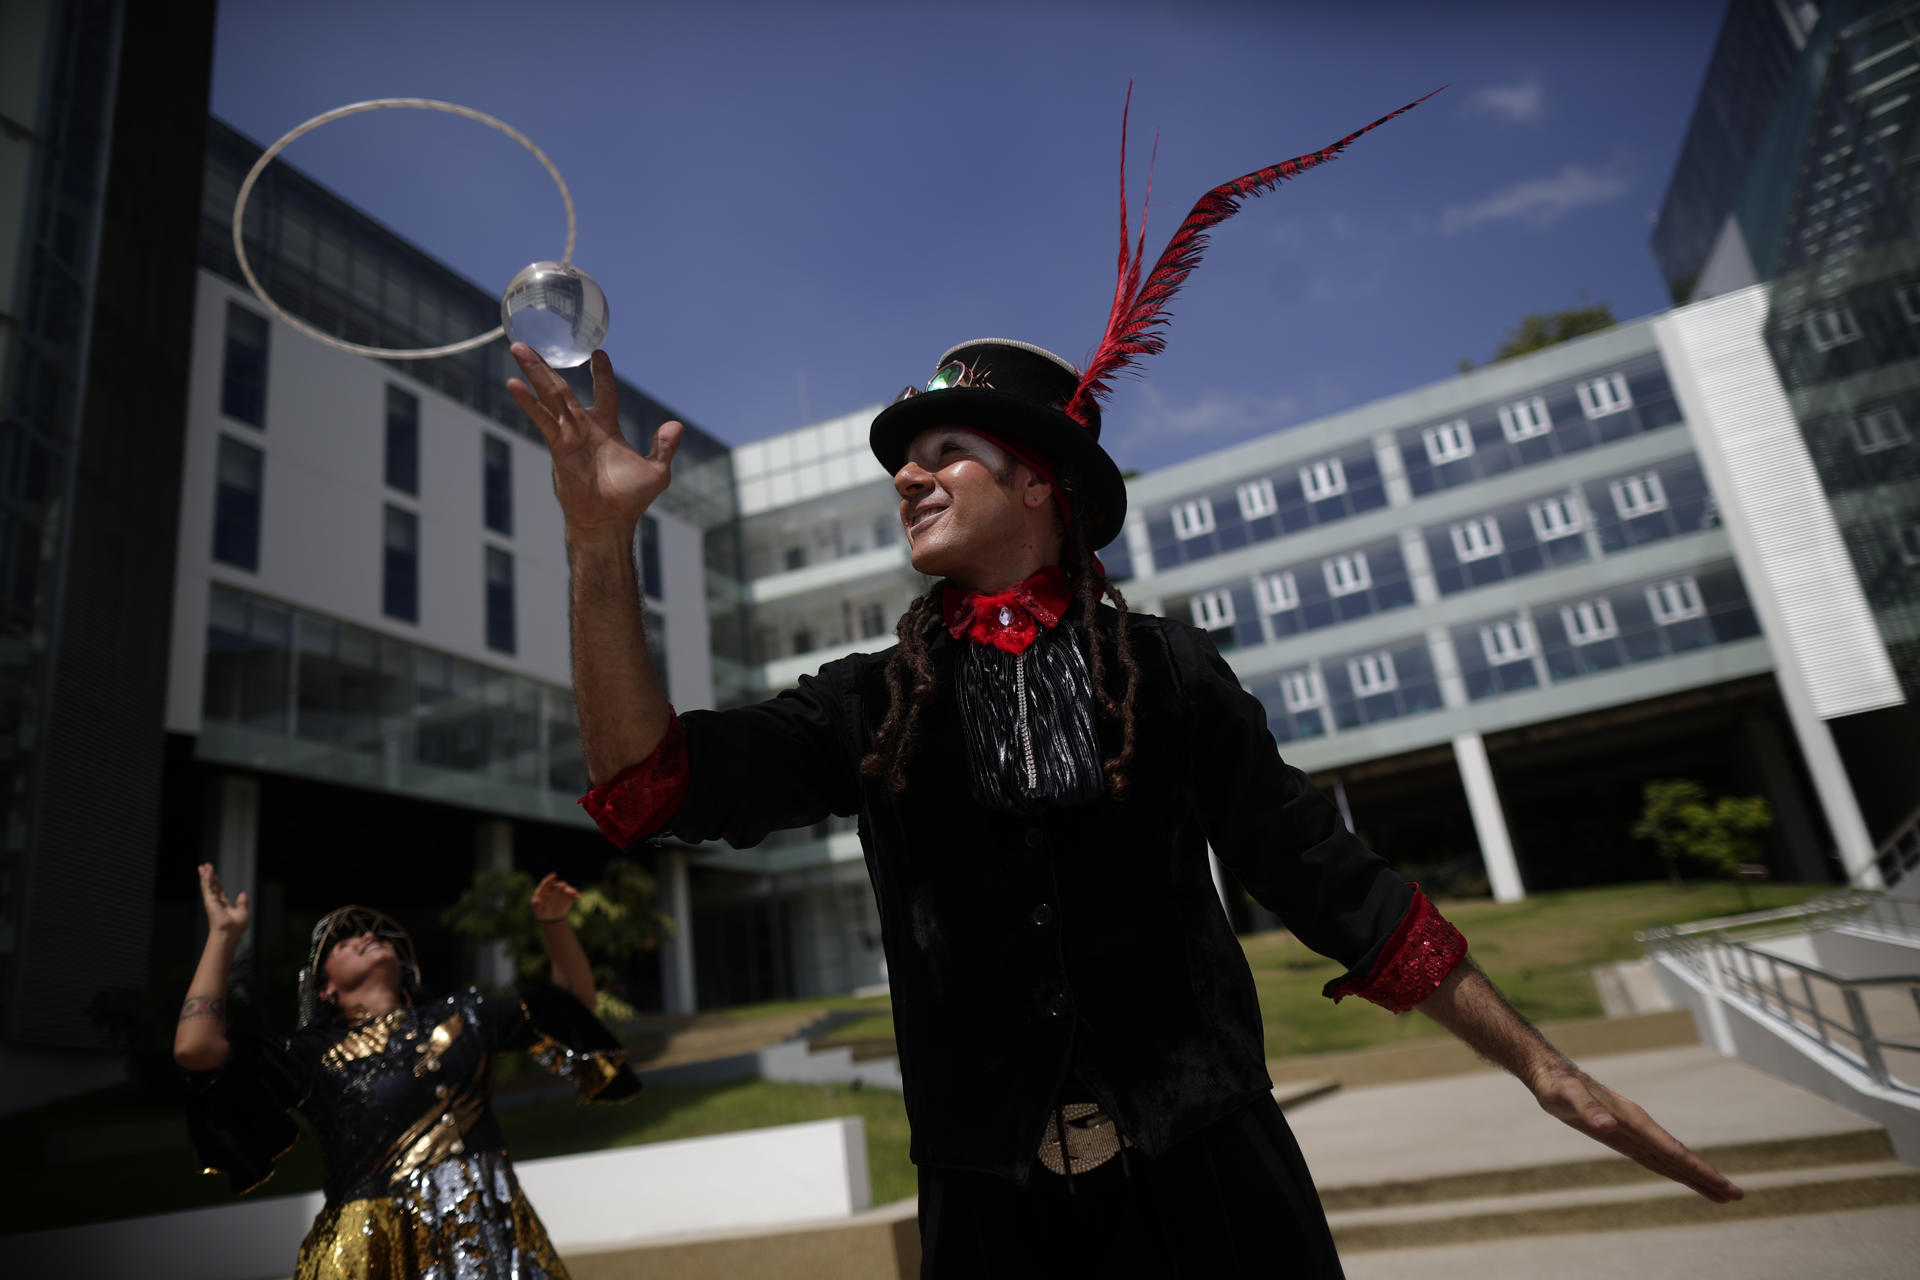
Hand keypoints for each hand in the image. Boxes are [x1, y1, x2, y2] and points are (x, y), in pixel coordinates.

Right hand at [196, 863, 248, 936]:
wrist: (229, 933)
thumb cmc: (236, 927)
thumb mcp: (242, 912)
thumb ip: (242, 903)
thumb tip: (242, 893)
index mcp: (223, 905)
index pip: (218, 890)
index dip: (216, 882)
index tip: (214, 874)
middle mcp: (216, 902)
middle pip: (211, 886)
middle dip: (208, 876)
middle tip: (205, 866)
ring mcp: (211, 901)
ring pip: (208, 885)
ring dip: (206, 874)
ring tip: (203, 866)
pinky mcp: (209, 900)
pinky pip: (207, 886)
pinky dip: (207, 878)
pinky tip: (206, 870)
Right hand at [506, 345, 682, 536]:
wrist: (609, 522)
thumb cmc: (630, 500)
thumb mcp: (657, 471)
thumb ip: (664, 447)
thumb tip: (676, 426)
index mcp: (607, 428)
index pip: (605, 392)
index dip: (601, 374)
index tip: (598, 355)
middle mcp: (584, 427)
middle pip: (563, 388)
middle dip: (547, 366)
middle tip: (531, 343)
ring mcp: (569, 435)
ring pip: (550, 396)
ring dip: (534, 372)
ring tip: (518, 347)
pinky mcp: (558, 446)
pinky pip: (542, 420)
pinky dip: (529, 402)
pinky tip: (514, 384)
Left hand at [530, 872, 580, 923]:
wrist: (551, 917)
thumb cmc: (541, 912)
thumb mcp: (537, 910)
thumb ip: (536, 905)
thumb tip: (535, 900)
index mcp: (544, 890)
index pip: (546, 883)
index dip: (549, 879)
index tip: (554, 875)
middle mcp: (553, 889)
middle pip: (558, 886)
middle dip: (561, 885)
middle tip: (564, 884)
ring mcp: (561, 892)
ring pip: (566, 890)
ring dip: (570, 890)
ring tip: (574, 893)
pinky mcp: (568, 897)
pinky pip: (572, 895)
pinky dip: (575, 895)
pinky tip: (578, 897)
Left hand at [1531, 1060, 1742, 1202]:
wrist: (1550, 1073)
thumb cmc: (1557, 1084)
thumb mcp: (1566, 1096)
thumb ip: (1587, 1110)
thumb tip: (1607, 1126)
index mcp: (1633, 1119)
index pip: (1672, 1150)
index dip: (1697, 1169)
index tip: (1722, 1185)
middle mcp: (1638, 1127)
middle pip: (1679, 1157)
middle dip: (1707, 1177)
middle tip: (1737, 1196)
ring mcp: (1632, 1132)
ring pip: (1669, 1159)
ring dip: (1695, 1176)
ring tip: (1721, 1193)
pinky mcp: (1621, 1136)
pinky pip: (1653, 1157)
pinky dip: (1671, 1169)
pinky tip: (1681, 1177)